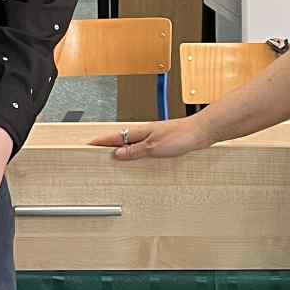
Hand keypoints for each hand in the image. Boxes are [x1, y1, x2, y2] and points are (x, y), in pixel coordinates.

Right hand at [91, 118, 210, 161]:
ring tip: (111, 156)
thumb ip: (135, 151)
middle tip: (95, 151)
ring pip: (132, 143)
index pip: (115, 137)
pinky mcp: (163, 141)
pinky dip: (135, 151)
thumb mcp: (154, 147)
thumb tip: (117, 153)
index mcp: (140, 132)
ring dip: (122, 148)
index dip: (101, 142)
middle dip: (108, 145)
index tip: (88, 145)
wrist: (201, 133)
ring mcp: (154, 136)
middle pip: (121, 139)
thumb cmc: (181, 136)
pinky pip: (143, 147)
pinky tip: (137, 156)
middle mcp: (145, 133)